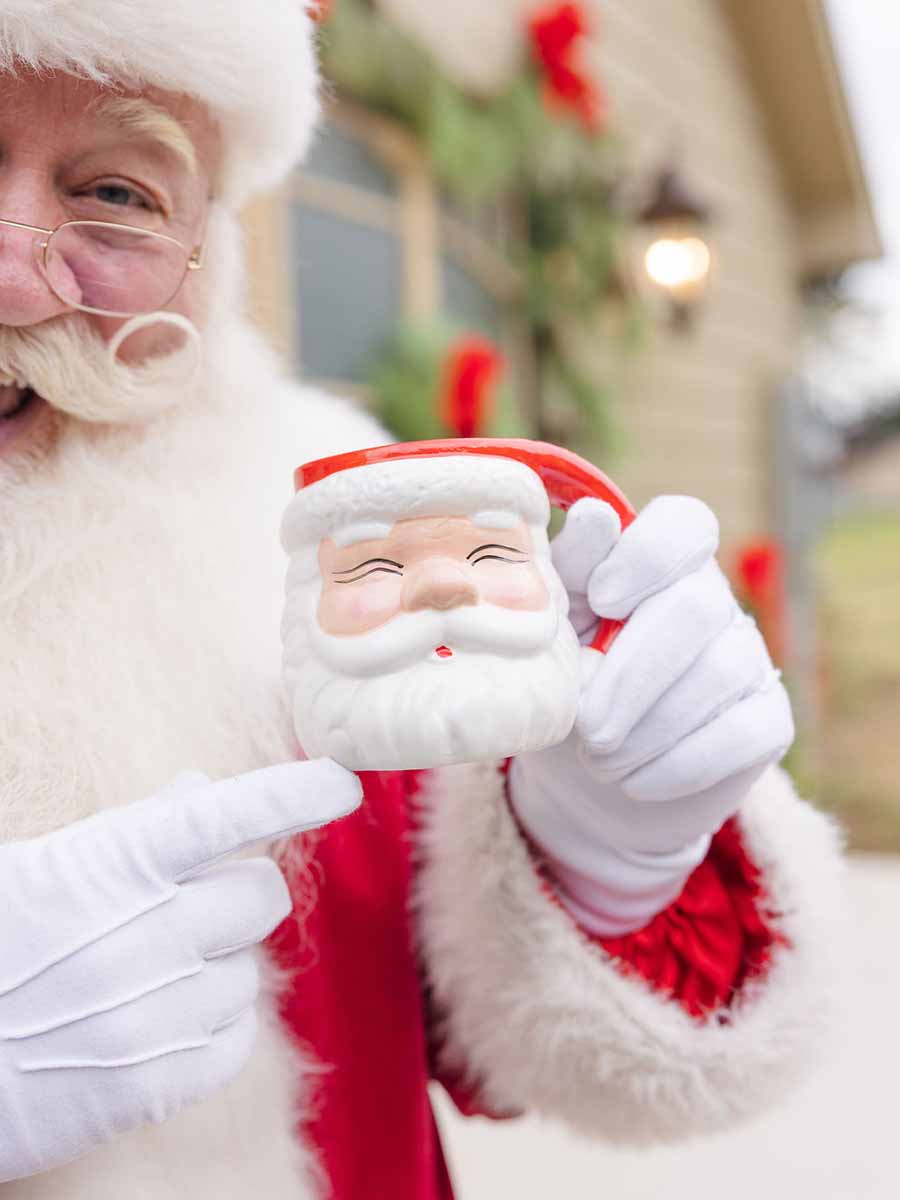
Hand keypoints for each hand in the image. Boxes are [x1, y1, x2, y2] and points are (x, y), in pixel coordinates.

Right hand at [0, 760, 360, 1181]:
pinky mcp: (155, 1086)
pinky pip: (237, 1039)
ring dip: (215, 967)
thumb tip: (199, 787)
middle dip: (237, 894)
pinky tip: (159, 1023)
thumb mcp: (41, 868)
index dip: (295, 792)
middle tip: (188, 908)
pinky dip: (212, 1028)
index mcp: (108, 865)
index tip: (343, 782)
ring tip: (145, 979)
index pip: (228, 813)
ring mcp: (151, 1014)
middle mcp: (142, 935)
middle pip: (261, 895)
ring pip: (248, 972)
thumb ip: (129, 828)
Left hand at [509, 497, 792, 935]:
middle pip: (694, 607)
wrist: (589, 781)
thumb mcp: (552, 632)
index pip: (684, 523)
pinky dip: (679, 763)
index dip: (647, 555)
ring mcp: (747, 658)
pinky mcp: (768, 719)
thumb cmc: (565, 685)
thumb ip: (565, 576)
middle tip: (588, 728)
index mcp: (656, 566)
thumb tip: (595, 517)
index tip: (601, 600)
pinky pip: (744, 732)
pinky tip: (636, 781)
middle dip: (631, 675)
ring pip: (718, 674)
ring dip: (646, 729)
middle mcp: (711, 600)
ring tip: (599, 760)